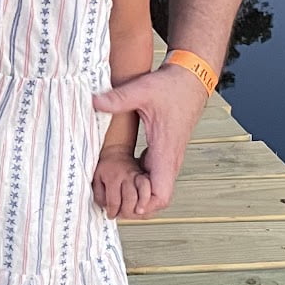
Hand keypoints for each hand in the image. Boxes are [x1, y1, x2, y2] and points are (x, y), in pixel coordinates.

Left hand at [92, 62, 209, 214]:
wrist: (191, 78)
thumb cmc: (171, 86)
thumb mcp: (142, 90)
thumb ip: (117, 98)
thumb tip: (94, 102)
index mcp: (165, 152)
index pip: (160, 196)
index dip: (143, 206)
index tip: (123, 197)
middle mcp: (170, 159)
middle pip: (157, 200)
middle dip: (136, 205)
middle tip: (113, 198)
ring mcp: (168, 156)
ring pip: (156, 188)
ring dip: (137, 193)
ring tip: (114, 186)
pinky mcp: (164, 150)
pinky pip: (153, 175)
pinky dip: (139, 179)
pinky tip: (122, 170)